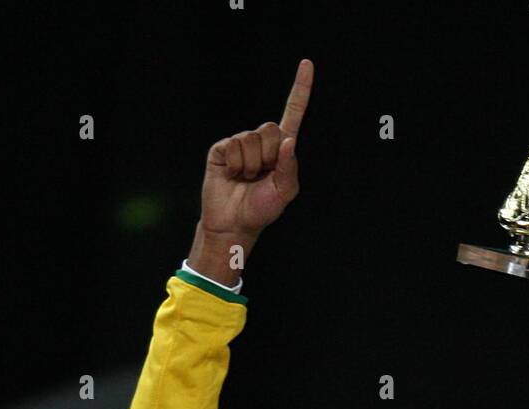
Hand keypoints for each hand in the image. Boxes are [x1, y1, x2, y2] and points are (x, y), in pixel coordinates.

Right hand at [187, 58, 313, 277]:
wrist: (233, 223)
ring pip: (251, 139)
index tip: (307, 64)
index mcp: (281, 149)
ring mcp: (240, 143)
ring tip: (245, 179)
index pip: (293, 113)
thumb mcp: (284, 193)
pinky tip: (231, 176)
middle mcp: (261, 142)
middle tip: (259, 177)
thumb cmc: (261, 210)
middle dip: (268, 157)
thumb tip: (288, 141)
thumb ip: (289, 167)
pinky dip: (234, 165)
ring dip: (250, 165)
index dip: (300, 90)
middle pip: (270, 129)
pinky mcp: (221, 149)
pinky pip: (233, 147)